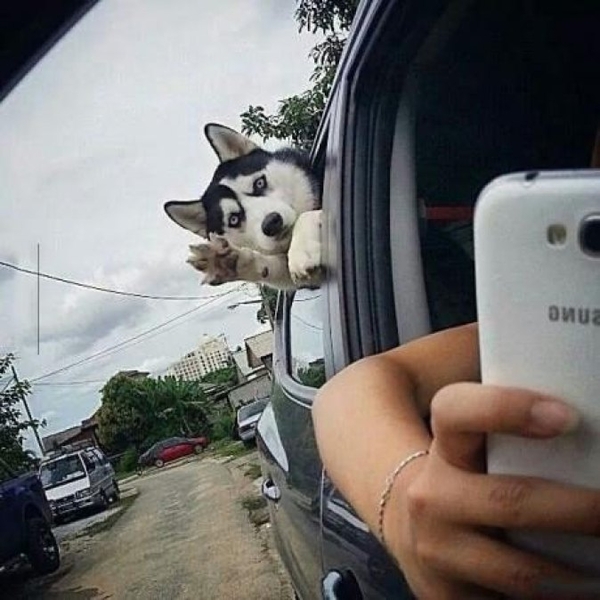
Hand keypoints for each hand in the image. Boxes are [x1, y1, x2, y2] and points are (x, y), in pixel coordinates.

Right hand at [386, 383, 599, 598]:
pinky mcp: (444, 596)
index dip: (505, 409)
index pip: (457, 414)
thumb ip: (483, 364)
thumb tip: (543, 330)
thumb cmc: (444, 454)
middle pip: (509, 501)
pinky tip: (582, 588)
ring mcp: (437, 553)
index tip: (565, 415)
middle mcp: (431, 497)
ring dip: (579, 572)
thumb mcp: (452, 403)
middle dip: (578, 507)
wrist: (396, 507)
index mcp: (438, 445)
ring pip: (520, 573)